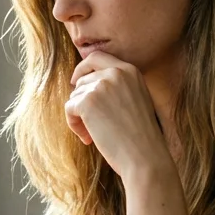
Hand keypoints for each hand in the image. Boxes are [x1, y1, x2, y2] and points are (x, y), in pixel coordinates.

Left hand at [66, 51, 171, 177]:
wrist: (145, 157)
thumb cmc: (141, 137)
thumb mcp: (137, 100)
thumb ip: (118, 87)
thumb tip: (85, 84)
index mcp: (130, 70)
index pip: (97, 57)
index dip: (83, 68)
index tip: (75, 81)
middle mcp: (116, 73)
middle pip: (83, 78)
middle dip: (81, 98)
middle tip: (86, 120)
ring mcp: (101, 85)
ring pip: (75, 95)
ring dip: (79, 115)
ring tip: (93, 134)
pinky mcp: (87, 101)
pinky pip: (69, 108)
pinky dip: (74, 124)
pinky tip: (88, 138)